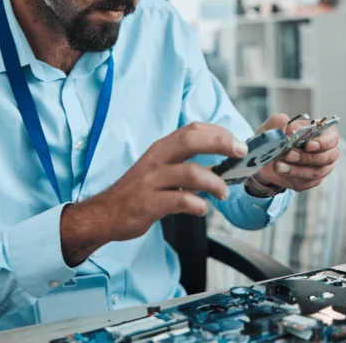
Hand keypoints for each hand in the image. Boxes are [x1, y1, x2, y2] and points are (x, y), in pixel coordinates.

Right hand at [59, 123, 247, 264]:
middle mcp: (156, 159)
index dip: (219, 132)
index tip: (239, 142)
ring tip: (223, 193)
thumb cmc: (138, 193)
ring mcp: (151, 181)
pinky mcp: (148, 203)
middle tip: (240, 154)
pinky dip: (197, 205)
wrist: (104, 214)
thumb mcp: (161, 172)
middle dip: (221, 143)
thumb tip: (221, 167)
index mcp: (161, 149)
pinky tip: (202, 209)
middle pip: (192, 140)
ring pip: (190, 172)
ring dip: (214, 182)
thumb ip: (188, 167)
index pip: (193, 129)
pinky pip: (180, 201)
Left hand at [255, 113, 339, 192]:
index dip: (322, 142)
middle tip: (288, 155)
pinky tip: (280, 170)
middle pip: (327, 157)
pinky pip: (306, 182)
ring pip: (316, 172)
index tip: (307, 145)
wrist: (266, 156)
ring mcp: (320, 168)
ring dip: (296, 169)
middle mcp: (326, 151)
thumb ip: (280, 121)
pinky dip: (292, 176)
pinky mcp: (310, 181)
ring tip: (278, 165)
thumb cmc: (277, 137)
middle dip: (306, 157)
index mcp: (323, 133)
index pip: (332, 138)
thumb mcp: (274, 125)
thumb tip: (287, 125)